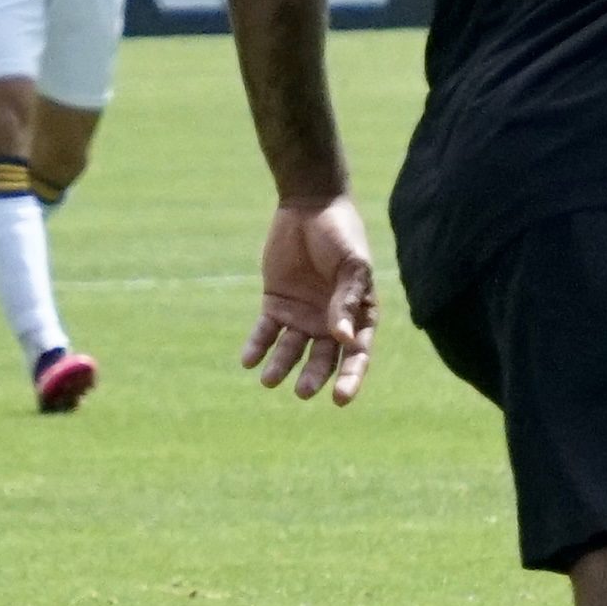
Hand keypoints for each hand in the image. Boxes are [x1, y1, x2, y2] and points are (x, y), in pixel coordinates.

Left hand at [242, 195, 380, 404]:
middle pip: (323, 359)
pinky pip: (265, 332)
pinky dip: (257, 347)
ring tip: (269, 379)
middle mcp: (331, 322)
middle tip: (303, 391)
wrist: (310, 206)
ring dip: (281, 366)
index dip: (350, 378)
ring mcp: (302, 315)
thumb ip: (347, 300)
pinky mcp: (276, 304)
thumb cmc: (341, 234)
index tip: (340, 399)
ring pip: (292, 350)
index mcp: (358, 314)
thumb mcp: (351, 265)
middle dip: (314, 377)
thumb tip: (343, 340)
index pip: (357, 353)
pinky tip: (248, 360)